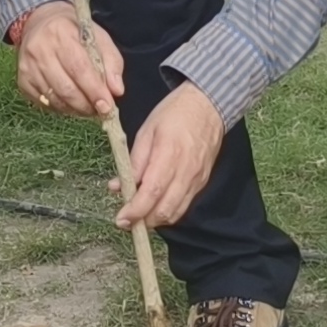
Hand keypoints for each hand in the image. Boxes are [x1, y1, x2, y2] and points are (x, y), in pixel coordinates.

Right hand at [9, 2, 121, 118]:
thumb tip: (117, 90)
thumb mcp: (98, 36)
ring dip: (75, 109)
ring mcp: (28, 66)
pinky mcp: (22, 80)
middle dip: (86, 105)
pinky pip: (44, 102)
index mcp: (61, 33)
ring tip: (88, 107)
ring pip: (55, 99)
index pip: (79, 68)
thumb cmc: (74, 31)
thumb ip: (112, 62)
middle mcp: (40, 50)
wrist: (40, 22)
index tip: (108, 106)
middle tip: (100, 110)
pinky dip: (61, 108)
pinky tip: (71, 103)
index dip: (94, 90)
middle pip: (66, 88)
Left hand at [118, 80, 222, 229]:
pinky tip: (156, 204)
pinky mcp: (202, 182)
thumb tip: (117, 186)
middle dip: (143, 221)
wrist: (209, 105)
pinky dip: (168, 210)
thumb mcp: (147, 132)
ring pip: (176, 212)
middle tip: (126, 220)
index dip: (136, 210)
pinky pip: (184, 205)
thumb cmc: (174, 113)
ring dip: (155, 219)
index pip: (152, 192)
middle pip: (165, 210)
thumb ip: (134, 162)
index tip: (121, 219)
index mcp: (169, 154)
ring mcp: (197, 179)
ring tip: (139, 214)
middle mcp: (186, 171)